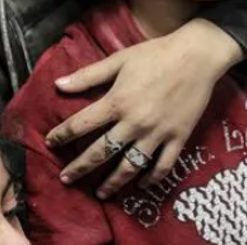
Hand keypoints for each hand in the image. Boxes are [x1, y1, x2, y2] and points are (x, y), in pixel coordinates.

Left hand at [45, 19, 239, 197]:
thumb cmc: (156, 53)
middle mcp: (134, 123)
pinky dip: (152, 179)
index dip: (62, 134)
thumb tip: (58, 84)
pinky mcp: (178, 138)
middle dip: (80, 167)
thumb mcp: (119, 60)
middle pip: (101, 152)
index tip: (50, 142)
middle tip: (66, 179)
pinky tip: (141, 185)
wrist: (197, 56)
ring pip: (130, 166)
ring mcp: (157, 134)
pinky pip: (163, 166)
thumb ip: (88, 75)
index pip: (81, 124)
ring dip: (113, 182)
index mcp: (117, 102)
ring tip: (100, 193)